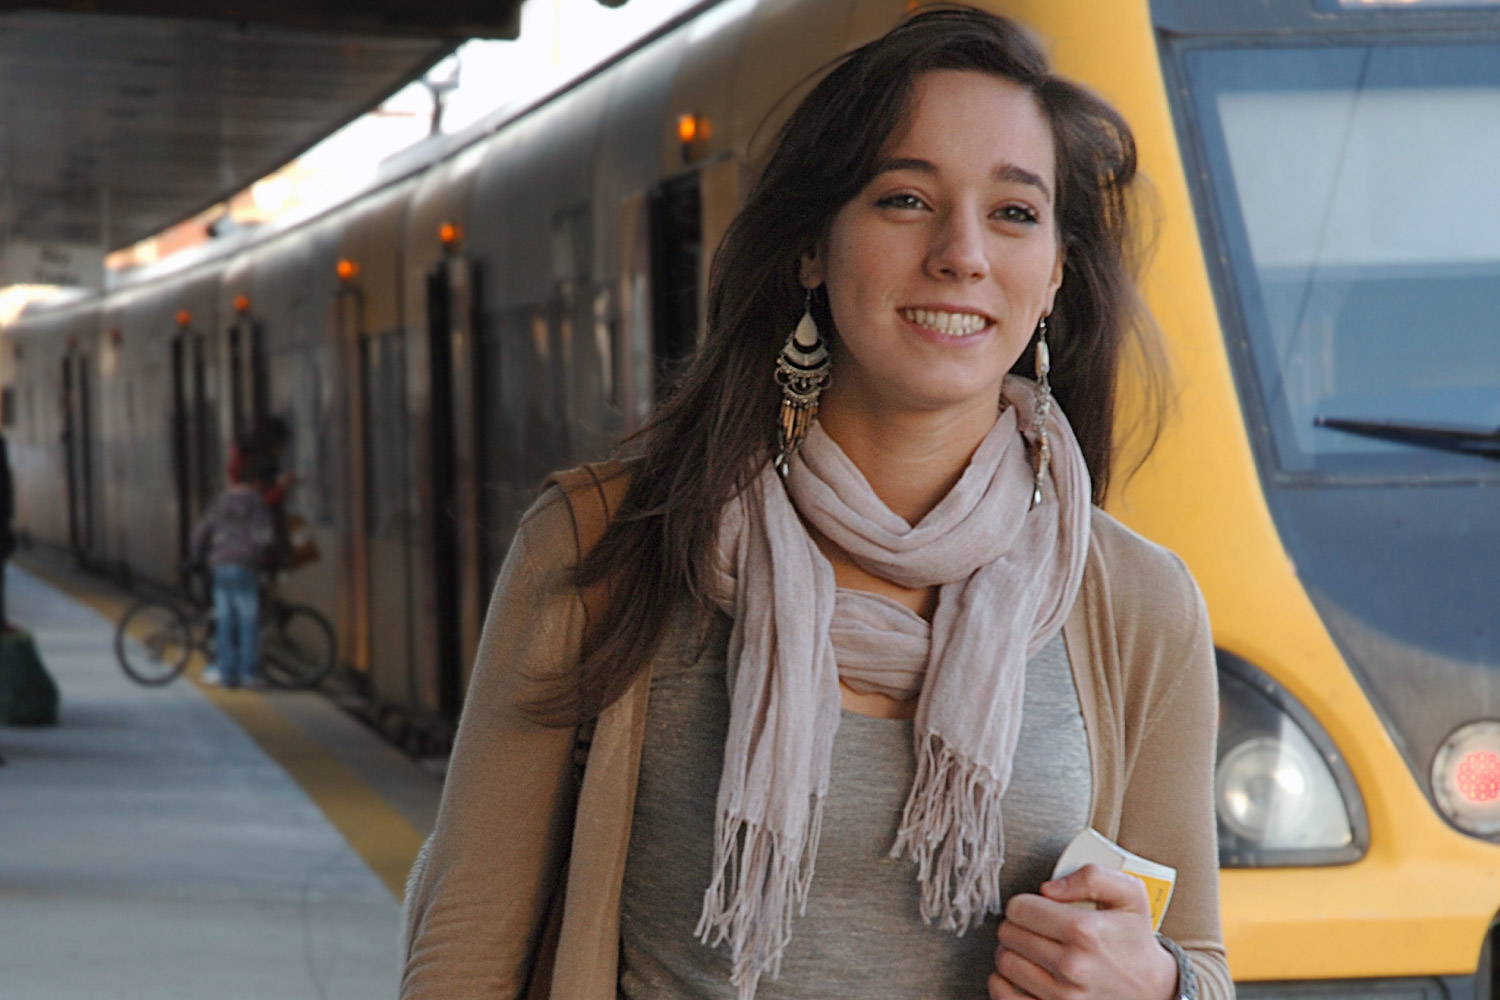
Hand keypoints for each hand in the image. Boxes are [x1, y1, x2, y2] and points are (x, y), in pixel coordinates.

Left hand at [988, 864, 1178, 999]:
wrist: (1153, 989)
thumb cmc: (1134, 939)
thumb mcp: (1129, 895)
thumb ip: (1092, 876)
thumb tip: (1048, 888)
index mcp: (1085, 931)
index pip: (1019, 909)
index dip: (1023, 904)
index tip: (1035, 908)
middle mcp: (1072, 966)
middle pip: (1008, 934)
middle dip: (1016, 926)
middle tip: (1033, 928)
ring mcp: (1063, 996)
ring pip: (1004, 963)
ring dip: (1011, 952)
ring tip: (1030, 949)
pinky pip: (1004, 997)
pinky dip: (1003, 983)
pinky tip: (1019, 973)